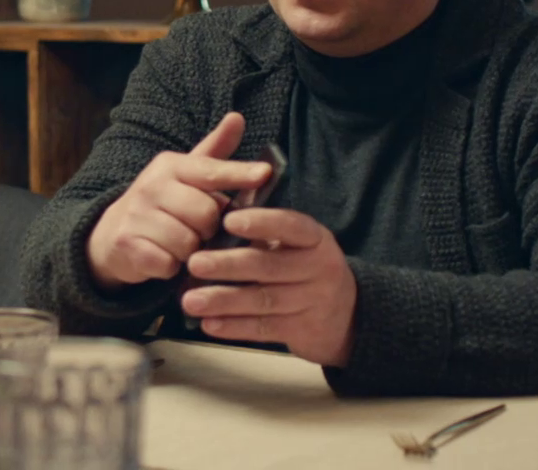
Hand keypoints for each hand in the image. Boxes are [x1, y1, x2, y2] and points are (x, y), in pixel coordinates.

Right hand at [87, 112, 271, 289]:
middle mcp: (151, 185)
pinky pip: (168, 263)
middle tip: (199, 229)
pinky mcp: (127, 243)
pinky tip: (165, 258)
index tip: (264, 173)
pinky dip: (172, 267)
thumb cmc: (162, 202)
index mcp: (171, 165)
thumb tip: (238, 117)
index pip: (211, 170)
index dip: (240, 173)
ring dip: (191, 251)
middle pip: (206, 213)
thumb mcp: (187, 175)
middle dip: (209, 228)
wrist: (111, 233)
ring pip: (188, 242)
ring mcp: (136, 214)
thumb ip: (215, 152)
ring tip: (181, 244)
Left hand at [181, 208, 357, 367]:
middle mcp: (317, 268)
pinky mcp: (302, 331)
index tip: (229, 220)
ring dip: (223, 300)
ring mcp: (312, 302)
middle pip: (269, 266)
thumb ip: (264, 227)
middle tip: (194, 263)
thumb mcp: (296, 242)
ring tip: (190, 300)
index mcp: (314, 238)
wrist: (347, 315)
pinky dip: (235, 327)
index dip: (261, 222)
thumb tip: (217, 207)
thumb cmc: (305, 267)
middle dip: (228, 264)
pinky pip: (264, 328)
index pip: (290, 226)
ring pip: (263, 300)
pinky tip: (209, 324)